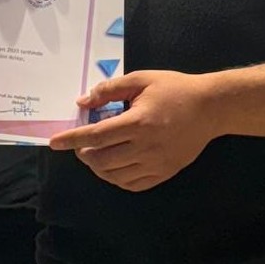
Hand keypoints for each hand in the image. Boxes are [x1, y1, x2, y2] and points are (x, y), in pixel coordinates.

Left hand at [48, 71, 218, 191]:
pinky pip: (134, 184)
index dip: (72, 140)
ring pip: (115, 175)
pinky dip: (116, 179)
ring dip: (98, 167)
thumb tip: (83, 102)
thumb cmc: (174, 89)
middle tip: (81, 144)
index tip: (54, 143)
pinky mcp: (165, 172)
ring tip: (95, 155)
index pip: (96, 135)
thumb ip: (109, 89)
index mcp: (138, 122)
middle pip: (102, 159)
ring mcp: (156, 163)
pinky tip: (113, 167)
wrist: (210, 108)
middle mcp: (146, 147)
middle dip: (84, 153)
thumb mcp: (140, 79)